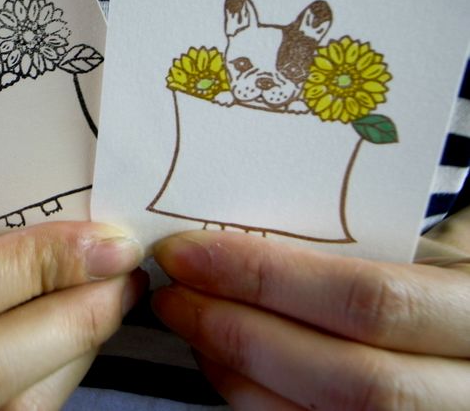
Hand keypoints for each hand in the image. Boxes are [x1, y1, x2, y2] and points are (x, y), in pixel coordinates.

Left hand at [152, 214, 469, 409]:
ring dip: (239, 372)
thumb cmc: (454, 279)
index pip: (369, 303)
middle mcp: (468, 390)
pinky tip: (225, 366)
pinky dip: (255, 402)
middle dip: (240, 331)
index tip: (191, 251)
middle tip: (176, 292)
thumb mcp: (443, 248)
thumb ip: (378, 241)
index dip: (268, 279)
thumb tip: (257, 224)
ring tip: (190, 322)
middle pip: (347, 379)